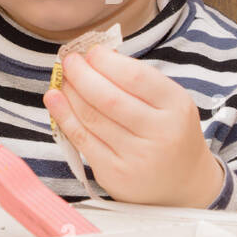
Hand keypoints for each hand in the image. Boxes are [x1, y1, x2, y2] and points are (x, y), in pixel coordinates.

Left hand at [43, 45, 225, 206]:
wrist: (182, 184)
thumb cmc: (169, 133)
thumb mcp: (168, 102)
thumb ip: (137, 80)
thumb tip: (93, 57)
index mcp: (176, 106)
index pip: (135, 77)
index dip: (106, 61)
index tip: (91, 52)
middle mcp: (159, 132)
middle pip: (108, 97)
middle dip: (81, 74)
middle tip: (69, 61)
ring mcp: (136, 156)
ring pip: (92, 117)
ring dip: (70, 92)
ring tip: (63, 79)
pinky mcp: (114, 174)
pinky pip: (82, 139)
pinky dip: (64, 116)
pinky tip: (54, 99)